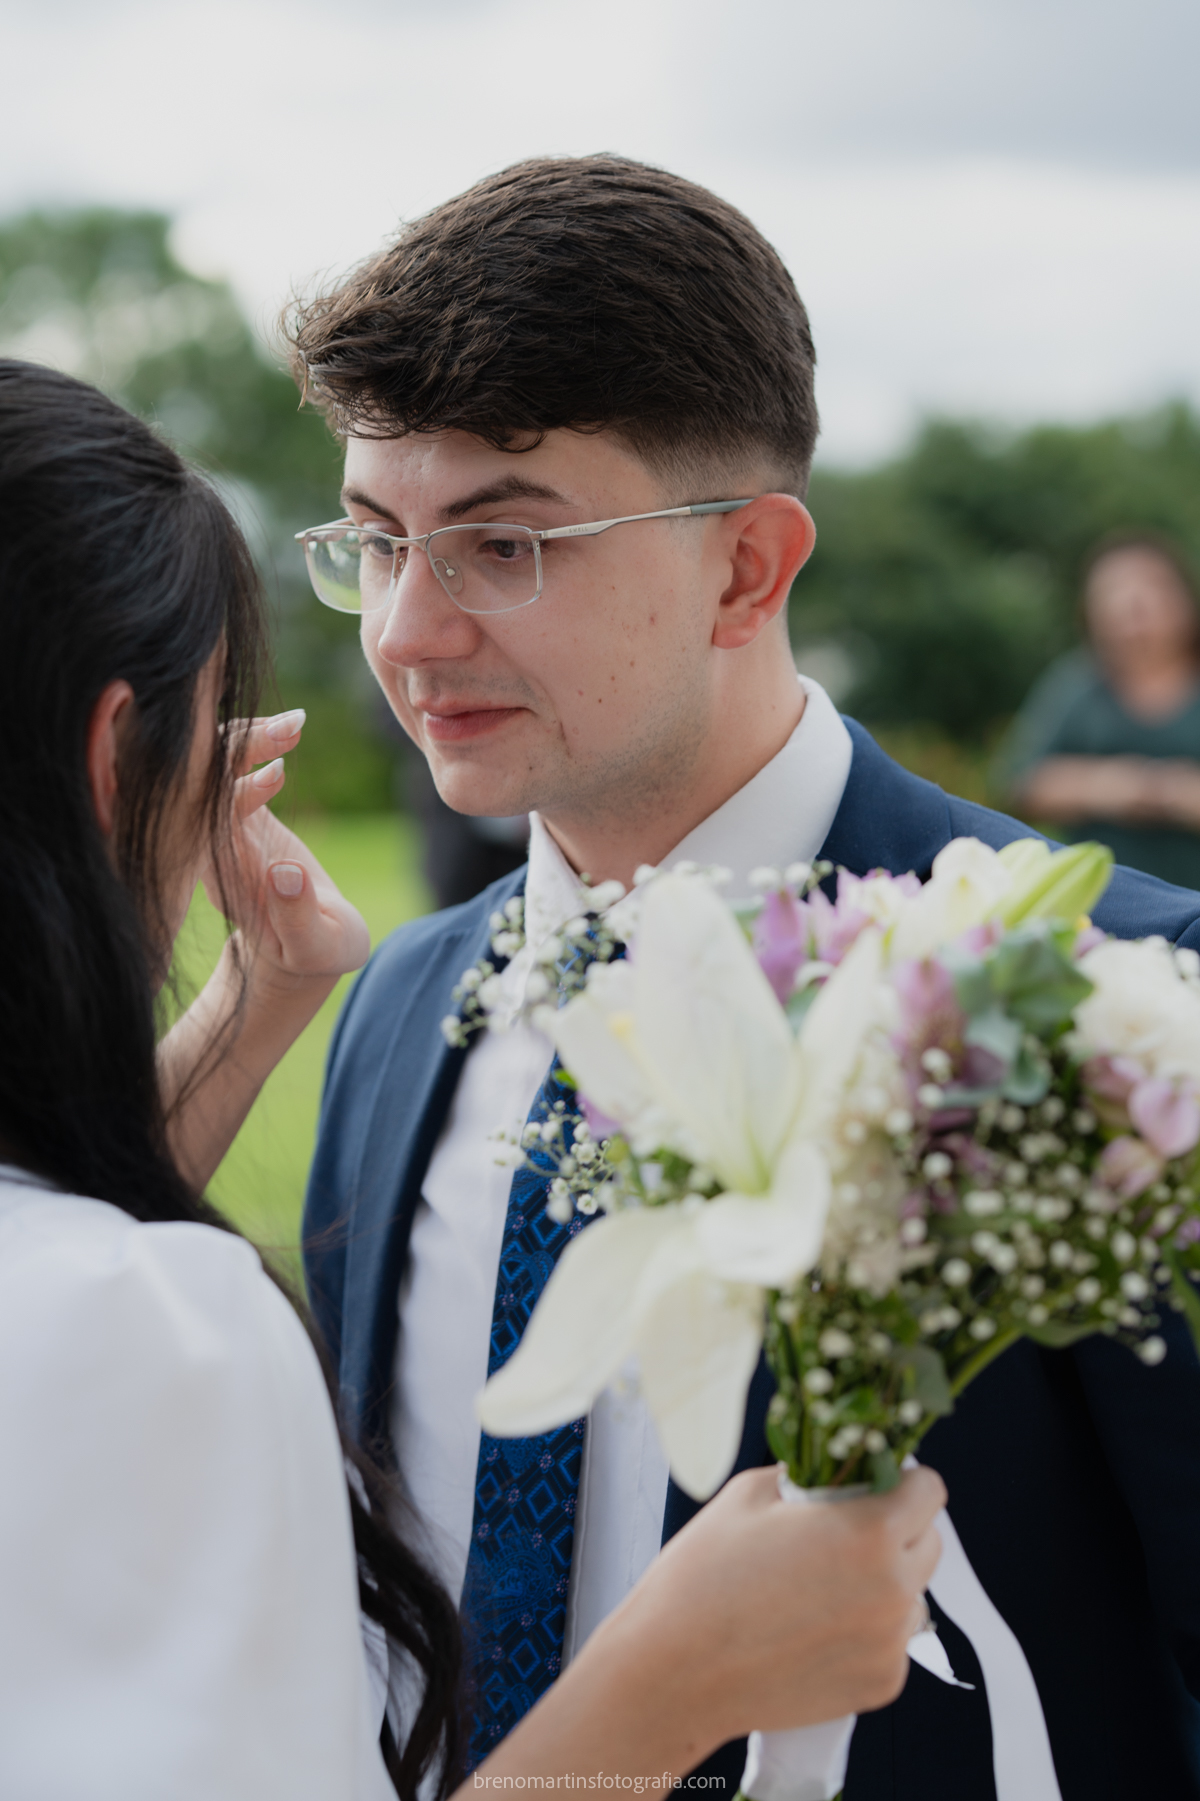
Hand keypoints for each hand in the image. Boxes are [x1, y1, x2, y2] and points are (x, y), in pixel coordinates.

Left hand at [202, 712, 369, 992]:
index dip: (234, 790)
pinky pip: (232, 767)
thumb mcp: (315, 945)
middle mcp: (207, 847)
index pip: (206, 820)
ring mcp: (218, 826)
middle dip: (238, 748)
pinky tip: (294, 730)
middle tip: (292, 731)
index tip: (278, 774)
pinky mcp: (239, 812)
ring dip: (249, 738)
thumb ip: (298, 916)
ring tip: (298, 726)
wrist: (302, 951)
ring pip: (213, 767)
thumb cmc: (316, 954)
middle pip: (200, 783)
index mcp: (220, 877)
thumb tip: (285, 874)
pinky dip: (258, 742)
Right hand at [605, 1464, 945, 1741]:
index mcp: (869, 1533)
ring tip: (821, 1586)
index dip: (901, 1479)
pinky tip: (814, 1627)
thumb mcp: (752, 1494)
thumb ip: (813, 1478)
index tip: (876, 1482)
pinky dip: (867, 1630)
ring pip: (912, 1594)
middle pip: (930, 1542)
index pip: (929, 1490)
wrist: (674, 1670)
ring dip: (884, 1581)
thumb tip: (837, 1472)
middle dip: (897, 1528)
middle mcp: (893, 1590)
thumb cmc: (704, 1576)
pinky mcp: (881, 1686)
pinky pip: (892, 1640)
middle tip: (843, 1531)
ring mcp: (890, 1644)